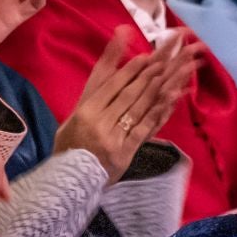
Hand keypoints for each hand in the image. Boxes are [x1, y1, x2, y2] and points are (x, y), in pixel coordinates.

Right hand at [54, 28, 203, 181]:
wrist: (69, 180)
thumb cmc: (69, 149)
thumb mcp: (71, 122)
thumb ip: (88, 103)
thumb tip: (104, 81)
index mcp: (84, 111)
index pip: (109, 85)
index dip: (128, 70)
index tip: (143, 56)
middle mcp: (98, 121)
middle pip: (126, 93)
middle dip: (145, 75)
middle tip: (162, 59)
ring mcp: (112, 136)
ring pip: (136, 108)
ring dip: (153, 89)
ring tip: (167, 73)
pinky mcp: (124, 152)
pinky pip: (143, 129)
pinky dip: (156, 113)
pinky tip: (167, 101)